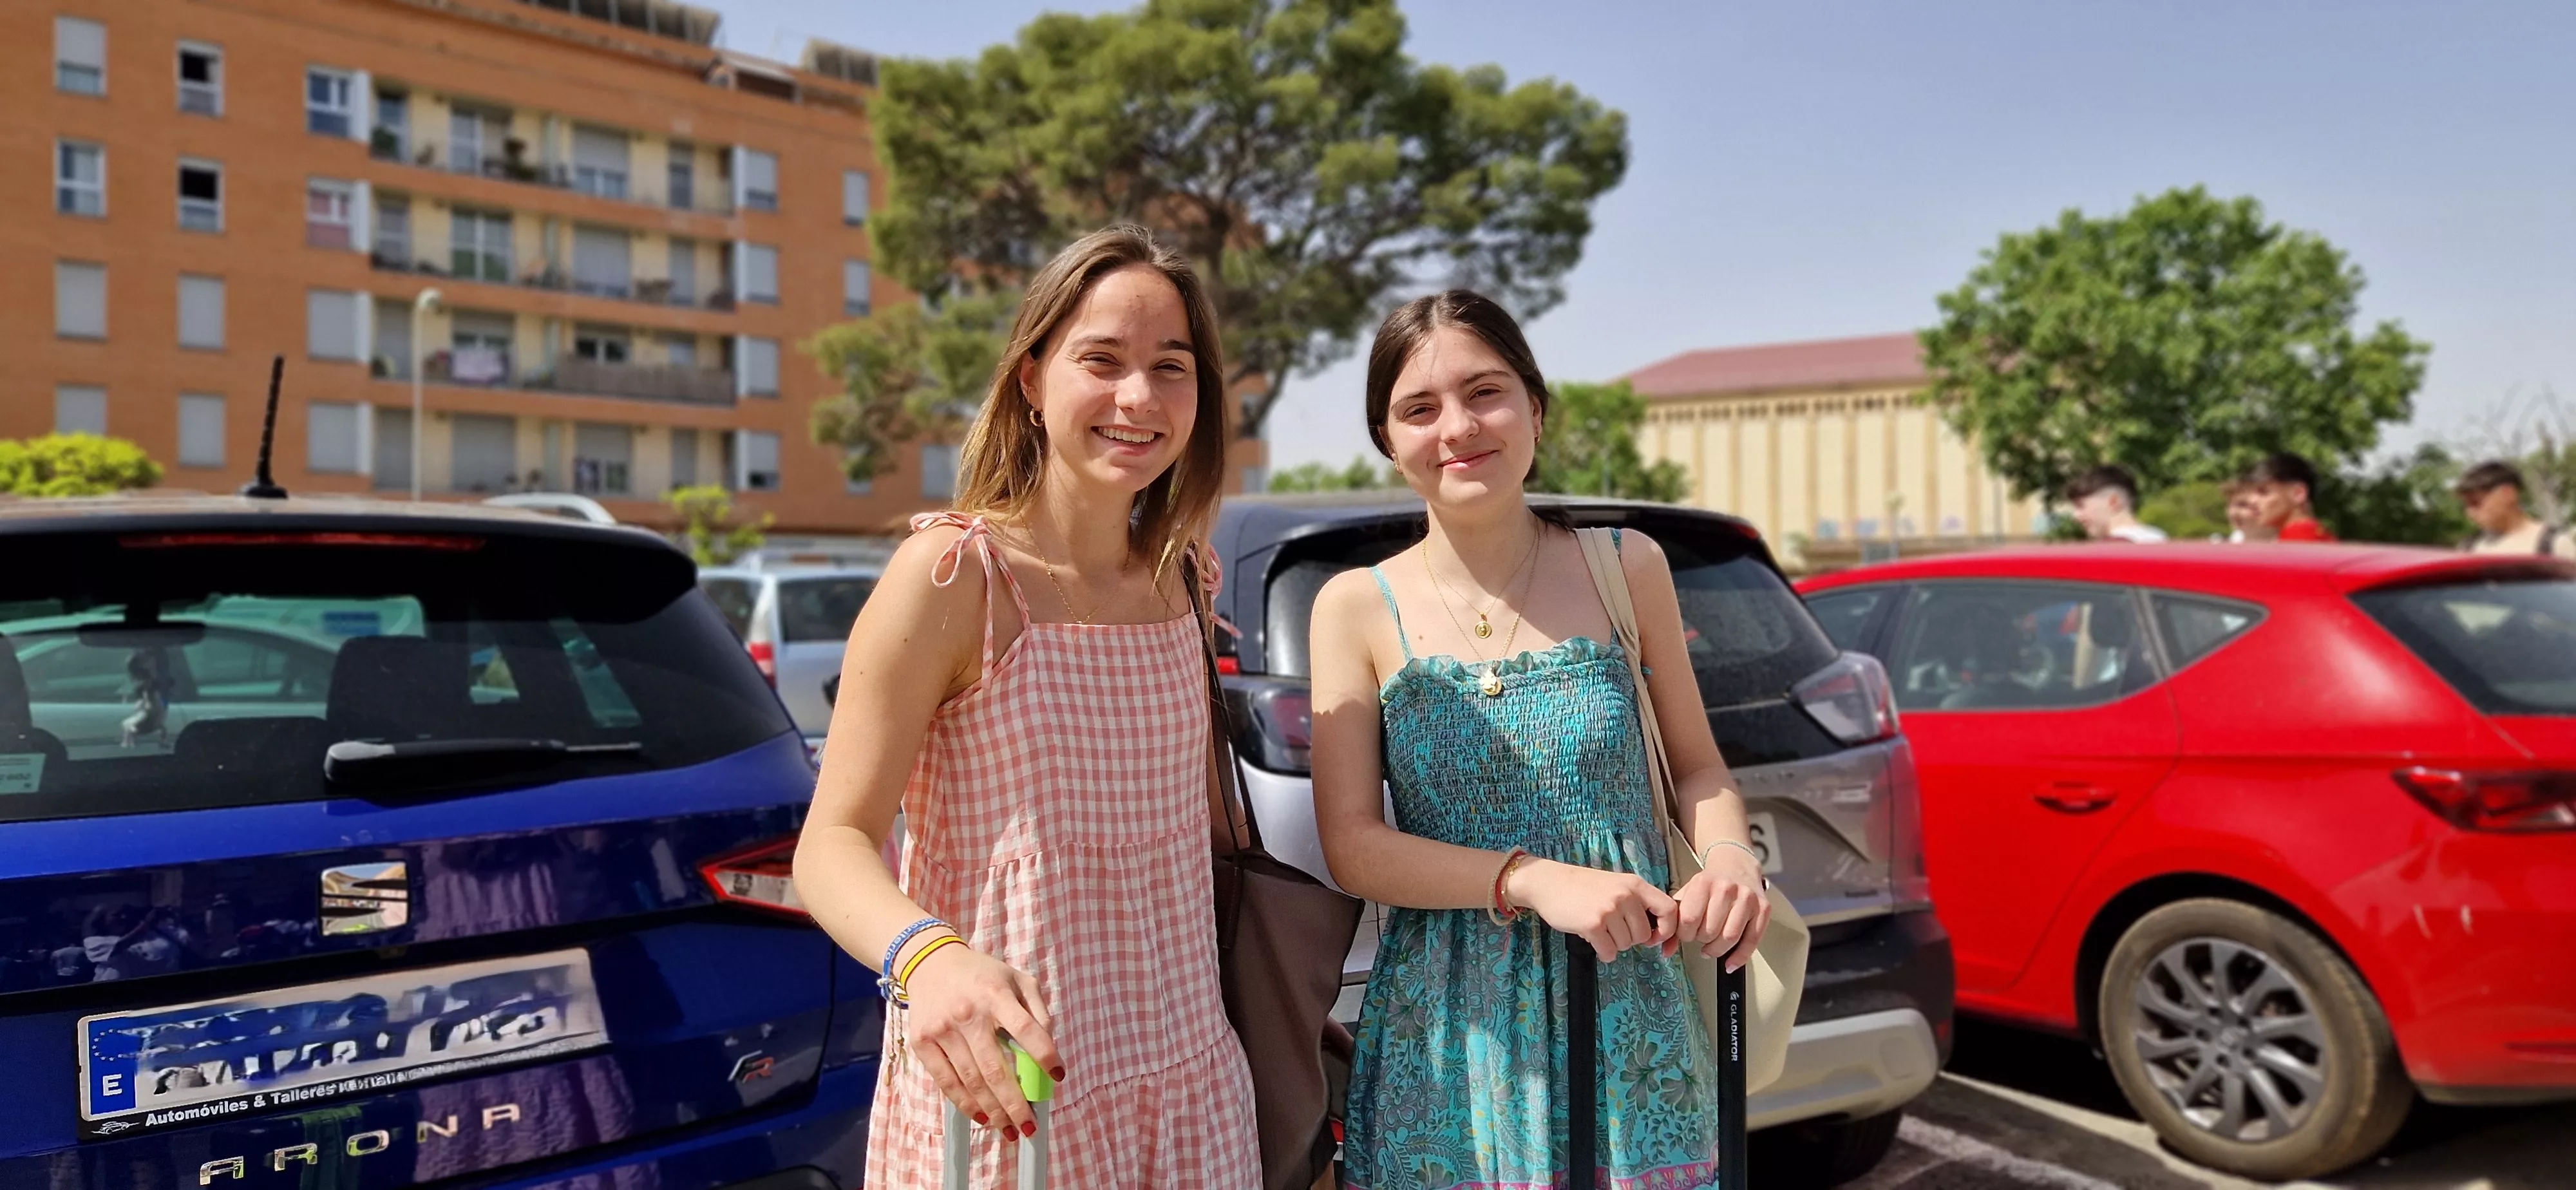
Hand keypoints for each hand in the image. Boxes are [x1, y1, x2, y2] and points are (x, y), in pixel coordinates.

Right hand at [898, 941, 1061, 1140]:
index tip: (1057, 1076)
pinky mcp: (923, 1043)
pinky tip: (982, 1117)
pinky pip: (946, 1081)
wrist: (929, 962)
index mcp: (996, 995)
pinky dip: (965, 1103)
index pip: (1026, 1029)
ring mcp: (942, 1030)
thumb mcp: (1016, 979)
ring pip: (971, 1081)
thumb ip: (1037, 1010)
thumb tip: (1049, 1048)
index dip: (1044, 1055)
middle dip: (1015, 1103)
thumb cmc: (981, 975)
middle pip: (995, 1068)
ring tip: (1010, 1129)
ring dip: (993, 1111)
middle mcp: (968, 1014)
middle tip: (1030, 1126)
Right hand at [1507, 858, 1677, 961]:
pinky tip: (1594, 941)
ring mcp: (1609, 910)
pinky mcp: (1593, 924)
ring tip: (1600, 931)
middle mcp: (1625, 895)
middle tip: (1613, 930)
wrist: (1547, 882)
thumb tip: (1655, 932)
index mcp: (1635, 885)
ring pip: (1626, 945)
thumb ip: (1636, 902)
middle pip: (1644, 935)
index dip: (1666, 929)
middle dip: (1630, 939)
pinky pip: (1609, 952)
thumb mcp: (1615, 884)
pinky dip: (1603, 953)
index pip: (1669, 909)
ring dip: (1614, 945)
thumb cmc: (1583, 886)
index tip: (1654, 937)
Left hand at [1671, 846, 1769, 971]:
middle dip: (1700, 941)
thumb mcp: (1688, 894)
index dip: (1684, 934)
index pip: (1689, 920)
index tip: (1686, 934)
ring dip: (1717, 950)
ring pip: (1730, 937)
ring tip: (1711, 947)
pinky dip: (1739, 957)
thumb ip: (1674, 921)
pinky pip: (1752, 941)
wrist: (1736, 866)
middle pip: (1710, 931)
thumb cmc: (1710, 884)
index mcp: (1704, 882)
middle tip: (1699, 938)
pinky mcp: (1763, 909)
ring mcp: (1747, 898)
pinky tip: (1730, 963)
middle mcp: (1727, 889)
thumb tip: (1665, 949)